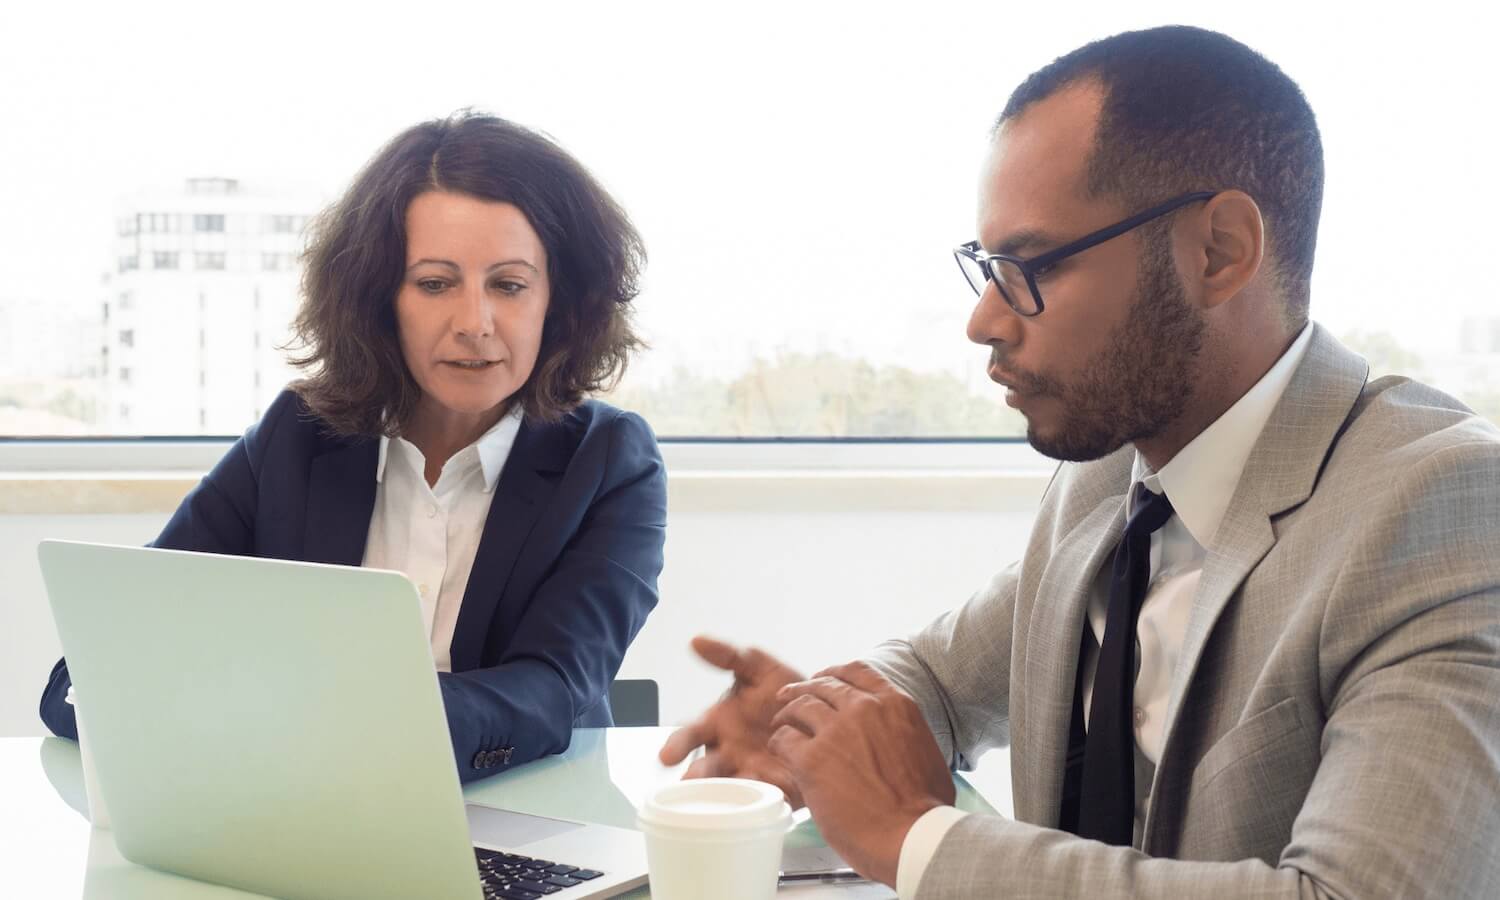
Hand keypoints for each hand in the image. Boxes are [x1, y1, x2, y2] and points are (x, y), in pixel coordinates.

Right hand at [658, 636, 805, 805]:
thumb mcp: (759, 669)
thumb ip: (729, 656)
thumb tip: (696, 640)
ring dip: (724, 793)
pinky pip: (765, 797)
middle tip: (688, 782)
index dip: (677, 745)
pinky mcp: (777, 788)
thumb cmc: (783, 694)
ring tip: (721, 797)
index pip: (689, 734)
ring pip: (731, 788)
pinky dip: (762, 798)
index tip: (667, 756)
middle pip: (705, 768)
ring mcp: (751, 772)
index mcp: (718, 724)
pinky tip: (761, 798)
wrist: (826, 715)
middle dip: (696, 776)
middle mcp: (729, 752)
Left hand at [768, 660, 954, 887]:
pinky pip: (784, 739)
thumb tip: (895, 747)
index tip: (823, 678)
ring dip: (787, 714)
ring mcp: (835, 731)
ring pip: (800, 706)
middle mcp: (863, 709)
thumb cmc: (926, 808)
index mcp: (895, 705)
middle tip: (791, 698)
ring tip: (781, 723)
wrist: (912, 835)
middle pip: (824, 686)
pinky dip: (779, 743)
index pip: (857, 672)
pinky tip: (780, 751)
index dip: (834, 673)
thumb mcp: (927, 752)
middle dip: (805, 690)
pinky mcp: (811, 758)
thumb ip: (904, 736)